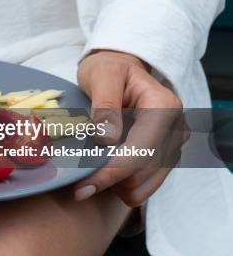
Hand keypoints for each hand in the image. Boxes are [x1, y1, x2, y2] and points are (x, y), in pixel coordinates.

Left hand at [74, 50, 185, 206]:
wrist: (120, 68)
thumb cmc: (108, 68)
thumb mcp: (101, 75)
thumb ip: (104, 103)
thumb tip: (106, 138)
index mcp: (164, 107)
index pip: (140, 152)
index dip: (111, 173)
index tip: (82, 187)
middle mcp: (176, 129)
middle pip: (142, 175)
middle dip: (110, 181)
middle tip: (78, 178)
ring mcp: (172, 145)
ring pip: (143, 187)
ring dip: (115, 185)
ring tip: (91, 169)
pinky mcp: (164, 157)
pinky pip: (142, 186)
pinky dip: (121, 184)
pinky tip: (104, 169)